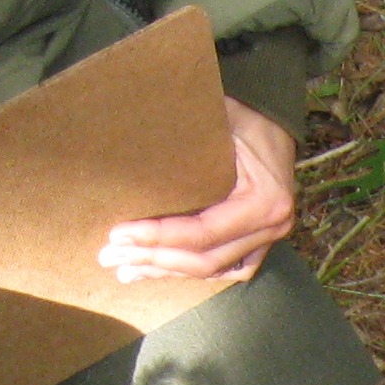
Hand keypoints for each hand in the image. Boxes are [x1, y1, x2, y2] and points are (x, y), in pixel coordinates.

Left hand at [97, 98, 296, 286]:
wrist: (275, 118)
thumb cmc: (243, 113)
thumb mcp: (218, 119)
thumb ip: (185, 143)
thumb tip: (128, 148)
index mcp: (263, 200)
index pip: (201, 233)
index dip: (158, 238)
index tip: (119, 233)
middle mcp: (271, 226)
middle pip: (203, 260)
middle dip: (153, 260)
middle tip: (109, 257)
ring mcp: (268, 238)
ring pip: (211, 270)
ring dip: (165, 271)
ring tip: (124, 270)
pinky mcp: (260, 242)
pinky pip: (222, 268)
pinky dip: (187, 270)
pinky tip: (156, 271)